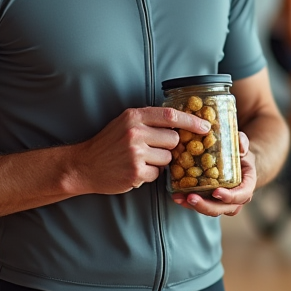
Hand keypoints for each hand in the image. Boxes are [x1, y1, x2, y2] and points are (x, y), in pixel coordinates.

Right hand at [75, 107, 209, 194]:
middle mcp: (135, 133)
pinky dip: (150, 174)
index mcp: (134, 117)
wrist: (84, 165)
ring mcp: (135, 153)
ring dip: (160, 162)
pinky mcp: (135, 172)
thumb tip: (182, 123)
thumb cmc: (108, 144)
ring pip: (168, 158)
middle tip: (154, 149)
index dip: (191, 121)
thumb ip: (150, 120)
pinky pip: (158, 174)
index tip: (206, 127)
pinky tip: (135, 170)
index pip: (171, 115)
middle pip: (174, 139)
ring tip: (141, 160)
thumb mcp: (125, 123)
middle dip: (170, 147)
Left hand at [172, 131, 255, 216]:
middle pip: (223, 208)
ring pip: (211, 210)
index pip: (242, 195)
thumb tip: (241, 148)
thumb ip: (243, 142)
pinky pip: (201, 207)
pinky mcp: (212, 202)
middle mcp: (237, 198)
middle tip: (191, 197)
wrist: (238, 164)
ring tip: (180, 198)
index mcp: (247, 185)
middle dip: (206, 205)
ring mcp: (224, 203)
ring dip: (195, 206)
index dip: (230, 196)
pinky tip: (177, 197)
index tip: (216, 192)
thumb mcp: (243, 145)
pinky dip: (188, 203)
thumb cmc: (240, 155)